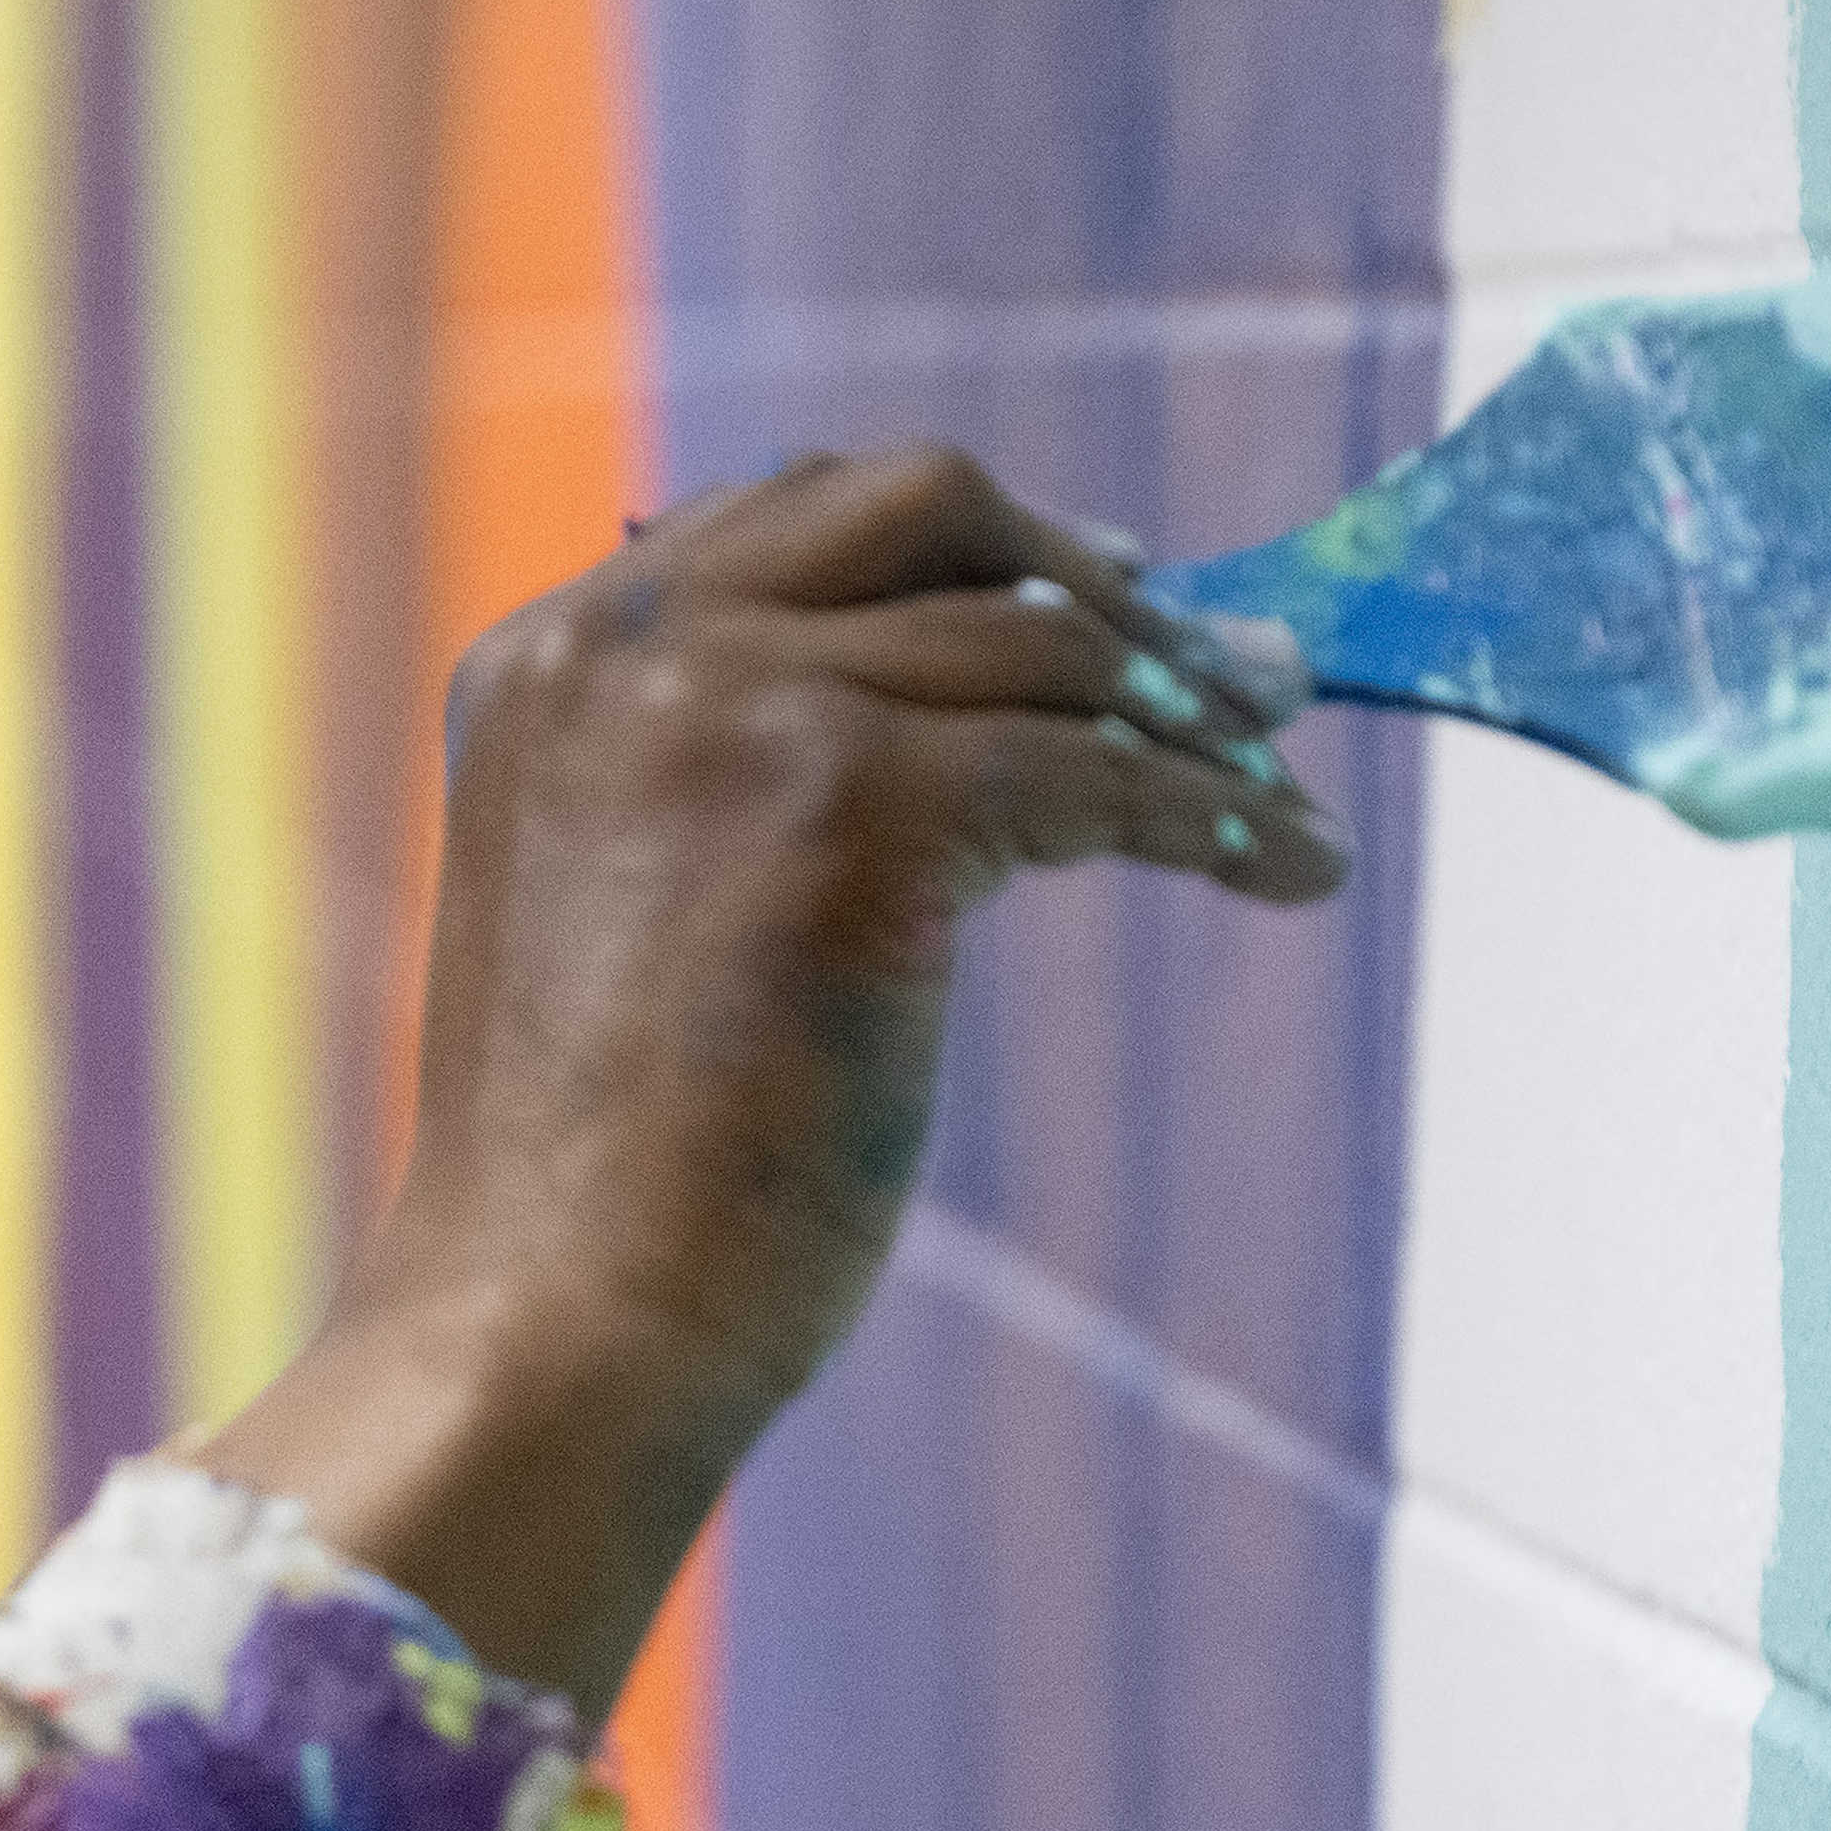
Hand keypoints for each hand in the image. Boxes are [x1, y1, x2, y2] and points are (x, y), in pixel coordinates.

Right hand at [192, 448, 1345, 1713]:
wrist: (547, 1325)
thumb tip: (966, 712)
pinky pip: (1098, 770)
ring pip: (1041, 643)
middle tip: (1221, 670)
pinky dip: (1215, 814)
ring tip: (1275, 789)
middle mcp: (631, 648)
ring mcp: (740, 710)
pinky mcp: (856, 805)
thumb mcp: (617, 904)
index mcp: (550, 661)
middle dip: (1091, 577)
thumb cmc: (591, 1185)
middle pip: (922, 505)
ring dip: (1191, 714)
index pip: (794, 517)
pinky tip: (1283, 868)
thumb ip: (716, 776)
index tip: (1096, 592)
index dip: (971, 545)